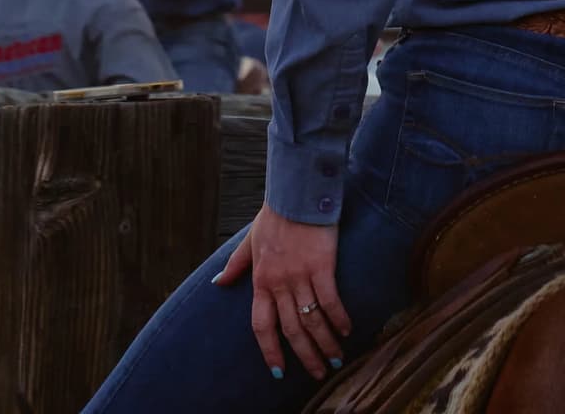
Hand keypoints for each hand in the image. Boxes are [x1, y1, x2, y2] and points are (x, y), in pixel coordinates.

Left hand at [213, 205, 348, 377]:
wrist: (296, 192)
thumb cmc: (275, 215)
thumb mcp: (250, 241)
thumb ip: (235, 265)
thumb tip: (217, 282)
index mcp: (260, 280)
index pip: (261, 325)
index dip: (269, 350)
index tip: (277, 371)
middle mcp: (279, 283)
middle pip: (290, 330)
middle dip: (305, 356)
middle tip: (319, 373)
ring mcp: (300, 275)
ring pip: (311, 320)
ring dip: (324, 343)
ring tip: (336, 359)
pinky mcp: (322, 265)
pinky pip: (330, 300)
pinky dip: (339, 318)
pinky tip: (347, 330)